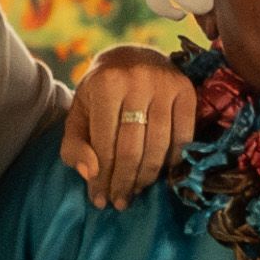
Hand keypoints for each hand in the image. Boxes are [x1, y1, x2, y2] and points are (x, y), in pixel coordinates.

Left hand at [61, 43, 196, 207]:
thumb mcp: (79, 114)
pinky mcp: (186, 91)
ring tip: (136, 192)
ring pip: (158, 146)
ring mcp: (165, 85)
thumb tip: (89, 174)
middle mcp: (137, 81)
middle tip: (119, 202)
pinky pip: (183, 137)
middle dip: (123, 182)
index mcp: (106, 85)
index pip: (104, 143)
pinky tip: (161, 175)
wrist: (132, 57)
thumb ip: (73, 145)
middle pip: (132, 148)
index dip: (101, 177)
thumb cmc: (101, 93)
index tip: (99, 199)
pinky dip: (173, 161)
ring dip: (146, 177)